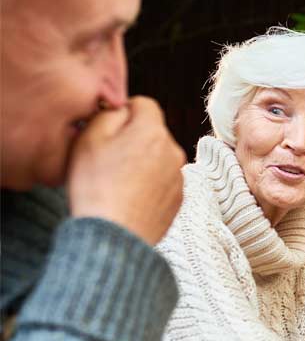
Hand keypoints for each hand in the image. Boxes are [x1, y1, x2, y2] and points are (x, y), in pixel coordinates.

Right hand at [67, 96, 184, 244]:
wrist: (114, 235)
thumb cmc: (96, 185)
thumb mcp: (90, 138)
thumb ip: (109, 114)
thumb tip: (122, 109)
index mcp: (153, 132)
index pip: (145, 104)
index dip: (124, 112)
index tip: (108, 130)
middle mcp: (174, 151)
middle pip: (152, 133)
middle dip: (133, 139)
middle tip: (108, 159)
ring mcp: (179, 177)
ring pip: (158, 157)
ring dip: (141, 162)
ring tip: (116, 183)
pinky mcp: (179, 200)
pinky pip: (162, 181)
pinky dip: (148, 184)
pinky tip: (129, 198)